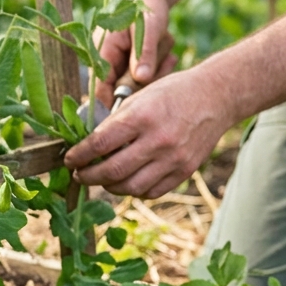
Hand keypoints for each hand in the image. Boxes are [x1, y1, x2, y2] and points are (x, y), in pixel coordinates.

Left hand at [64, 67, 233, 198]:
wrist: (216, 96)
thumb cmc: (172, 93)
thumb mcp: (139, 97)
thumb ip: (115, 123)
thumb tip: (87, 146)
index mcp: (142, 116)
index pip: (100, 144)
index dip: (79, 156)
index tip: (69, 160)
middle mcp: (158, 140)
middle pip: (112, 171)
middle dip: (88, 177)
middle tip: (79, 175)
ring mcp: (173, 158)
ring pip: (130, 187)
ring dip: (108, 187)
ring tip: (101, 179)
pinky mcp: (185, 171)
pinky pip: (151, 192)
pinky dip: (133, 190)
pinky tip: (126, 181)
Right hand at [96, 0, 176, 105]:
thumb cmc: (145, 4)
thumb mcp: (148, 27)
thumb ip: (144, 53)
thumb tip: (141, 79)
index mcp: (102, 52)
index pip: (100, 89)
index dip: (114, 101)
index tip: (139, 106)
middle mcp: (107, 61)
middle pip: (121, 89)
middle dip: (146, 82)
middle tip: (168, 63)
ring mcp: (119, 63)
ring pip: (136, 84)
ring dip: (155, 72)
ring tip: (168, 53)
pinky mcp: (131, 63)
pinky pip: (144, 76)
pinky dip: (158, 68)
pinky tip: (167, 54)